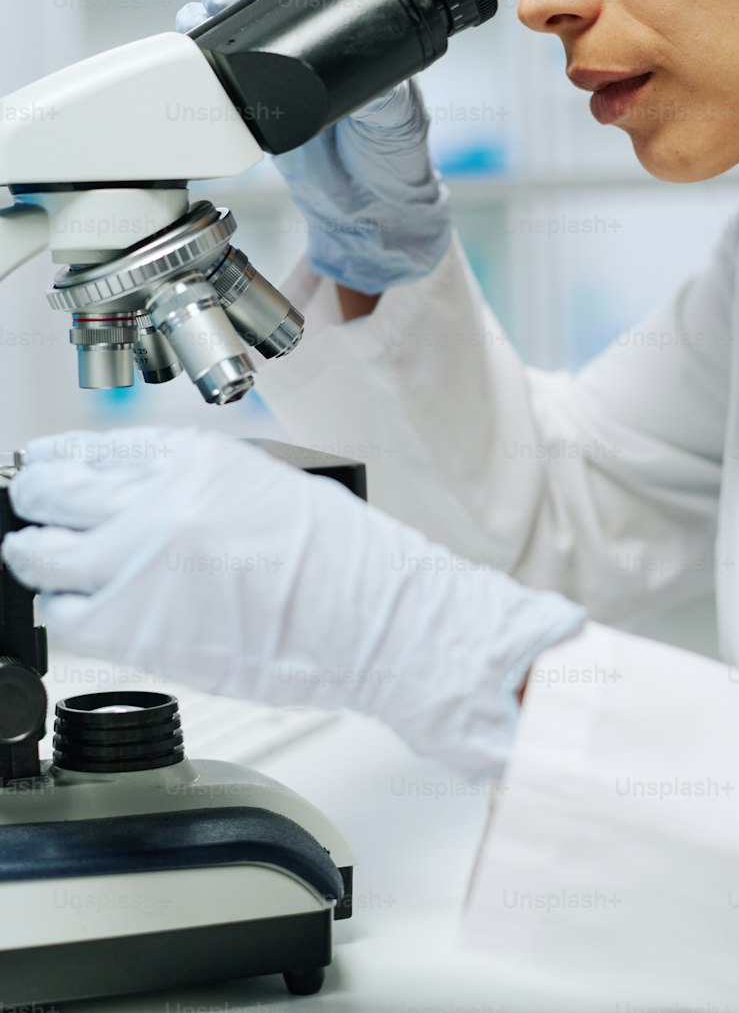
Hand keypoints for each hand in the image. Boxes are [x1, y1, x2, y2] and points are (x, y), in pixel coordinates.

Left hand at [2, 428, 584, 777]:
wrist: (368, 616)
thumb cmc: (337, 559)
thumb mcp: (262, 483)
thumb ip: (190, 483)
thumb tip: (134, 494)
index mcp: (191, 457)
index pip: (92, 448)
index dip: (56, 460)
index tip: (42, 467)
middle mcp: (155, 500)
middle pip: (49, 490)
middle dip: (32, 497)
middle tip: (29, 506)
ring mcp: (138, 561)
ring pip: (39, 551)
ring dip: (34, 552)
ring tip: (39, 556)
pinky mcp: (135, 626)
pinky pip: (64, 612)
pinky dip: (61, 606)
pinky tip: (74, 602)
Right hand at [177, 0, 452, 294]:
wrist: (367, 210)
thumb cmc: (394, 154)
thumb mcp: (398, 115)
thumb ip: (385, 91)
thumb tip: (367, 69)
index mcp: (348, 30)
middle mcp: (306, 41)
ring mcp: (273, 70)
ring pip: (230, 23)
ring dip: (209, 11)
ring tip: (201, 16)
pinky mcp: (248, 103)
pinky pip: (214, 71)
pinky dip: (195, 54)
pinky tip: (187, 46)